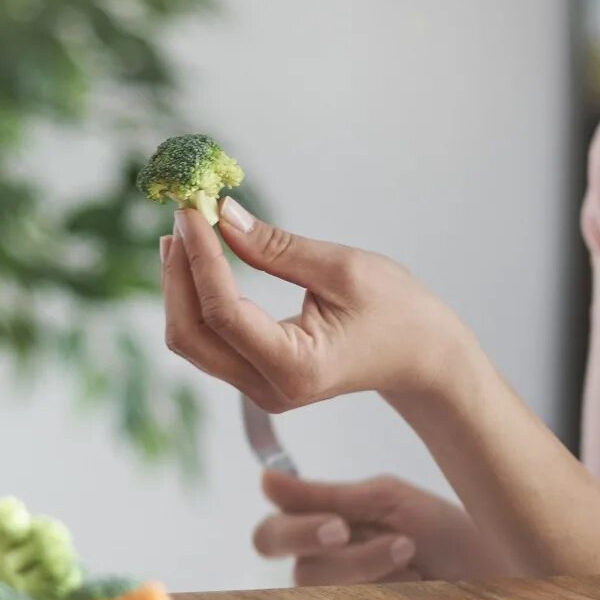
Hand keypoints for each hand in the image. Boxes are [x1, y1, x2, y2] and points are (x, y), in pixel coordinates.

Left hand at [161, 200, 456, 412]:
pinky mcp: (255, 376)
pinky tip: (196, 260)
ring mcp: (258, 389)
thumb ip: (276, 248)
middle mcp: (269, 388)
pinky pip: (207, 340)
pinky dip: (195, 298)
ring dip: (179, 285)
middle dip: (177, 274)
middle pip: (190, 335)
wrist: (421, 357)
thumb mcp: (342, 269)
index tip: (192, 210)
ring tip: (185, 231)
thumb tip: (223, 215)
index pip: (222, 313)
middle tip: (182, 217)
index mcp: (295, 367)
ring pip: (191, 340)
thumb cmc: (397, 311)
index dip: (198, 258)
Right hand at [252, 469, 523, 584]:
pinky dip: (384, 591)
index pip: (273, 532)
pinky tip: (412, 582)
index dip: (292, 529)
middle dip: (331, 548)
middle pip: (292, 564)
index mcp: (326, 527)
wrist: (499, 571)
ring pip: (320, 588)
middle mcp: (327, 566)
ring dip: (368, 565)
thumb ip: (326, 495)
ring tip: (410, 553)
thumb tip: (266, 480)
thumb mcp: (388, 501)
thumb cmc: (450, 534)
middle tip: (372, 537)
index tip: (336, 524)